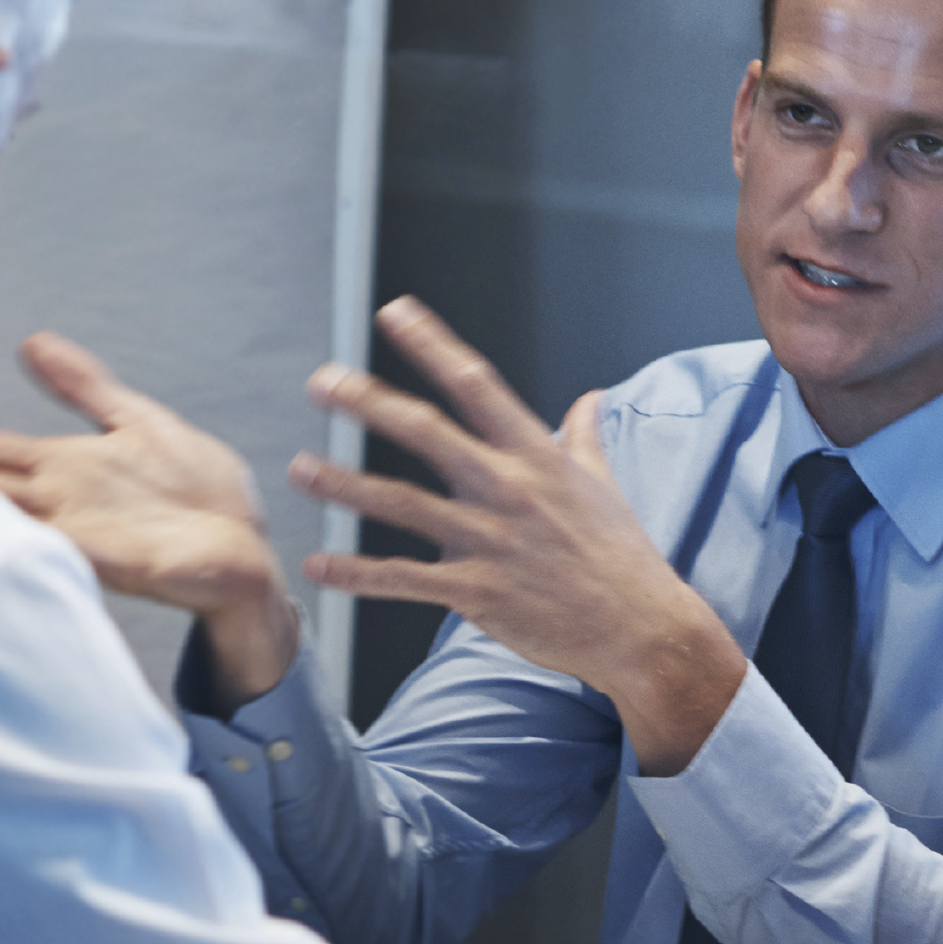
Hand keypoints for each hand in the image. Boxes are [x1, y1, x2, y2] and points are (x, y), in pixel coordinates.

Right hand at [0, 333, 300, 704]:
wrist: (245, 549)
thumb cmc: (196, 494)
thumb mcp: (137, 420)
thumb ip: (85, 385)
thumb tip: (32, 342)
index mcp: (67, 468)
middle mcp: (62, 499)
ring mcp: (81, 530)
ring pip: (6, 510)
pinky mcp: (110, 557)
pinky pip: (56, 547)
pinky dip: (22, 540)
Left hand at [296, 300, 752, 768]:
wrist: (643, 631)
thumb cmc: (623, 557)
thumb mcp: (604, 485)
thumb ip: (584, 436)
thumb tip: (591, 397)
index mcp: (536, 455)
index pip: (475, 384)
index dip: (431, 345)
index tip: (393, 312)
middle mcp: (509, 489)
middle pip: (425, 433)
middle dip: (368, 402)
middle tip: (321, 381)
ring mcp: (490, 542)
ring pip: (401, 504)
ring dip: (343, 485)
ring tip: (299, 469)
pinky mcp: (476, 593)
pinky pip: (402, 579)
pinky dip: (356, 573)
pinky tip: (317, 564)